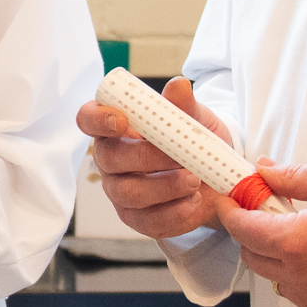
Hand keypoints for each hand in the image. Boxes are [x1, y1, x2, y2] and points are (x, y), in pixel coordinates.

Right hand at [76, 76, 234, 238]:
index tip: (122, 120)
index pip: (88, 119)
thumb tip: (178, 85)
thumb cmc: (196, 143)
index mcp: (116, 127)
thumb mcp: (196, 119)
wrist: (218, 179)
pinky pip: (147, 221)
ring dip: (164, 186)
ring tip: (194, 180)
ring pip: (128, 193)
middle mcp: (110, 160)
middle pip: (109, 158)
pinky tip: (194, 201)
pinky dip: (175, 212)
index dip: (97, 119)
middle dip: (147, 157)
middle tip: (181, 156)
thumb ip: (184, 106)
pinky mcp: (137, 219)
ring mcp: (120, 192)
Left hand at [218, 161, 306, 306]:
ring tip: (306, 234)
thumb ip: (294, 177)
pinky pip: (300, 295)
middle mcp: (300, 277)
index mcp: (297, 241)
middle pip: (252, 256)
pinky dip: (301, 276)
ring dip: (276, 256)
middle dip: (251, 232)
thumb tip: (264, 171)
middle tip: (268, 211)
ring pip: (275, 278)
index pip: (241, 228)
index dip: (230, 210)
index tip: (230, 199)